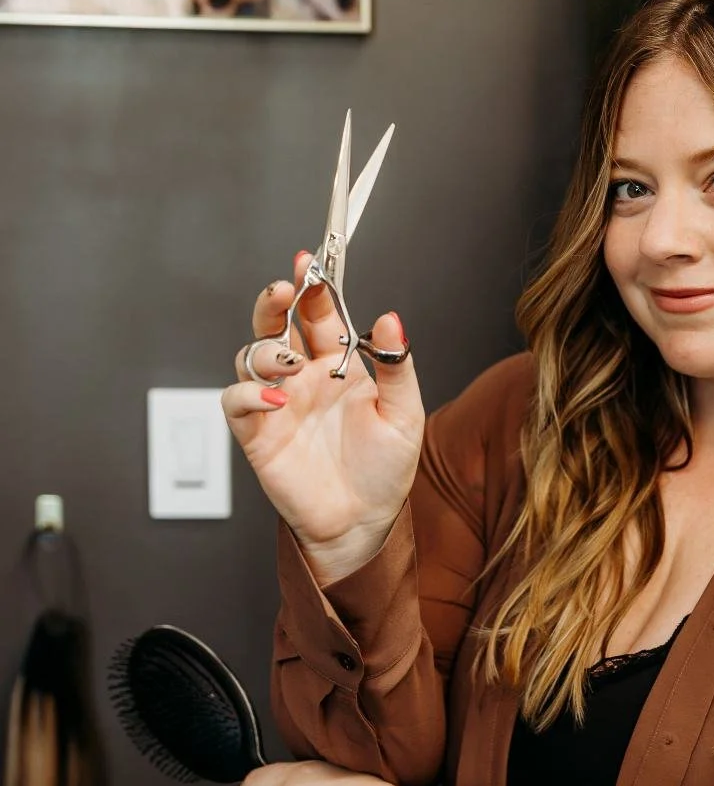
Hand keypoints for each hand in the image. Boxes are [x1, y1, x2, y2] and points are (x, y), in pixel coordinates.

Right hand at [221, 252, 424, 579]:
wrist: (365, 522)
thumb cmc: (384, 470)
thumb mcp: (404, 414)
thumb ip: (395, 366)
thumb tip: (391, 320)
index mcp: (338, 365)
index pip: (318, 314)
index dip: (312, 286)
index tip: (311, 264)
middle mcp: (303, 377)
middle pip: (275, 324)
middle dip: (275, 302)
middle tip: (285, 290)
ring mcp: (277, 403)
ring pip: (251, 356)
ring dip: (265, 349)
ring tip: (289, 362)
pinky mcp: (256, 433)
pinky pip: (236, 402)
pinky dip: (248, 395)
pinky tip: (274, 399)